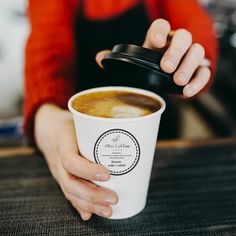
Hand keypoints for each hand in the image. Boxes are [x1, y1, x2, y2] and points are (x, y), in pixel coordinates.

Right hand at [34, 104, 118, 220]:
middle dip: (93, 195)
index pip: (70, 160)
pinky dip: (79, 205)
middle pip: (70, 183)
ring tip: (108, 211)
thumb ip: (96, 126)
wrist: (47, 128)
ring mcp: (58, 171)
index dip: (87, 170)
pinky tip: (90, 214)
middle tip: (114, 199)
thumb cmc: (68, 122)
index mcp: (62, 142)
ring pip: (70, 192)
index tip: (107, 175)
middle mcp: (57, 160)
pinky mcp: (61, 177)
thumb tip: (125, 129)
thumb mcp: (79, 118)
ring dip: (89, 204)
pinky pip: (68, 193)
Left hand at [96, 19, 210, 96]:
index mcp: (159, 39)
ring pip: (198, 51)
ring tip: (178, 81)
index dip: (159, 31)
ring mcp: (189, 56)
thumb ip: (119, 60)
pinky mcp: (198, 70)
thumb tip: (100, 59)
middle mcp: (176, 44)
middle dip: (176, 51)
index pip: (162, 26)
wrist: (164, 78)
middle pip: (184, 37)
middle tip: (166, 67)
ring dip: (189, 65)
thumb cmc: (149, 67)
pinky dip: (199, 81)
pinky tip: (187, 92)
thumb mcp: (135, 63)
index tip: (154, 42)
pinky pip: (205, 71)